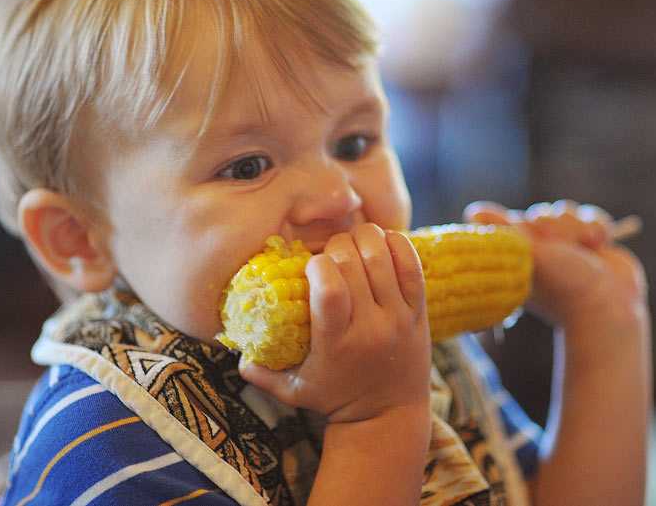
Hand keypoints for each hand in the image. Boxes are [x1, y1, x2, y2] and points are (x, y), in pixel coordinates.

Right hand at [239, 223, 431, 422]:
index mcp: (338, 343)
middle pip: (353, 262)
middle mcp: (372, 327)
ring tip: (352, 246)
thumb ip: (262, 374)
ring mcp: (399, 317)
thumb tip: (236, 353)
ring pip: (382, 255)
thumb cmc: (335, 398)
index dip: (316, 264)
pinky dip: (395, 244)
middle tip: (330, 255)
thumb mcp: (294, 391)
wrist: (389, 416)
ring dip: (363, 239)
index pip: (330, 289)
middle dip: (335, 246)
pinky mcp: (419, 310)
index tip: (310, 265)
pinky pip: (411, 263)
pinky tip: (380, 244)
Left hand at [464, 200, 647, 327]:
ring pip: (566, 210)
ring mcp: (564, 243)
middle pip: (539, 213)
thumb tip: (474, 211)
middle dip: (557, 227)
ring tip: (587, 248)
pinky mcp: (589, 239)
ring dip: (579, 228)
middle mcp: (538, 248)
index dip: (524, 224)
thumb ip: (508, 231)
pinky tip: (599, 246)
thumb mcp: (534, 256)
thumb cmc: (567, 285)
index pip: (509, 219)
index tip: (536, 240)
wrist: (611, 305)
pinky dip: (598, 227)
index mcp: (516, 254)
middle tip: (564, 249)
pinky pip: (589, 214)